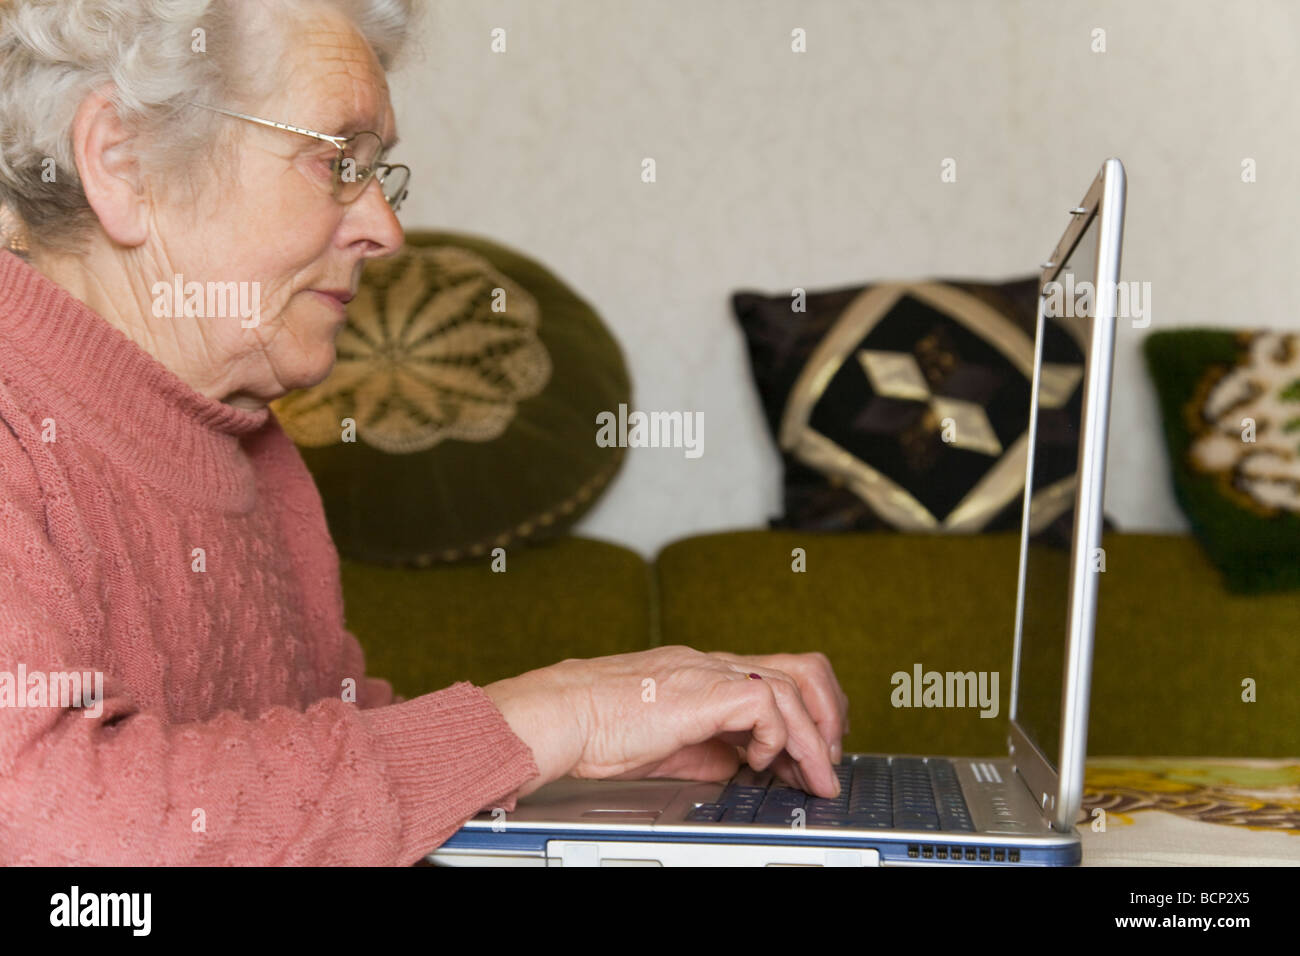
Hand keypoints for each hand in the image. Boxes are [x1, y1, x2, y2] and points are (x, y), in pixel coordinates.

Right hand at [485, 646, 845, 799]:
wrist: (563, 715)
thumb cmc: (599, 728)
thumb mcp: (673, 742)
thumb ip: (714, 746)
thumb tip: (747, 764)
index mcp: (709, 673)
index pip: (785, 673)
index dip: (814, 714)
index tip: (816, 755)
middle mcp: (717, 664)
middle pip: (805, 668)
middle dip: (830, 718)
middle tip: (828, 763)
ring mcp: (711, 672)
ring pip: (795, 686)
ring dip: (814, 739)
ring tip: (814, 775)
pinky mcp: (703, 690)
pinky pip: (765, 703)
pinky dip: (776, 737)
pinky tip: (760, 762)